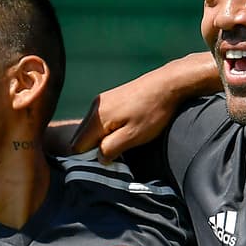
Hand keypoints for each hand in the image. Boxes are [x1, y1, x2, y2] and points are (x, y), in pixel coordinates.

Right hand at [71, 53, 217, 160]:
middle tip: (116, 155)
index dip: (89, 159)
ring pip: (91, 129)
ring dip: (102, 139)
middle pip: (82, 137)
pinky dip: (107, 130)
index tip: (107, 162)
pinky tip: (124, 130)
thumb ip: (111, 148)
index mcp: (97, 118)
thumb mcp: (133, 136)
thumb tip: (98, 158)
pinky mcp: (111, 98)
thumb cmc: (153, 111)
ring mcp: (102, 101)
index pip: (77, 146)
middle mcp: (95, 108)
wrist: (168, 84)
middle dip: (94, 149)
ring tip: (123, 142)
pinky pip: (100, 120)